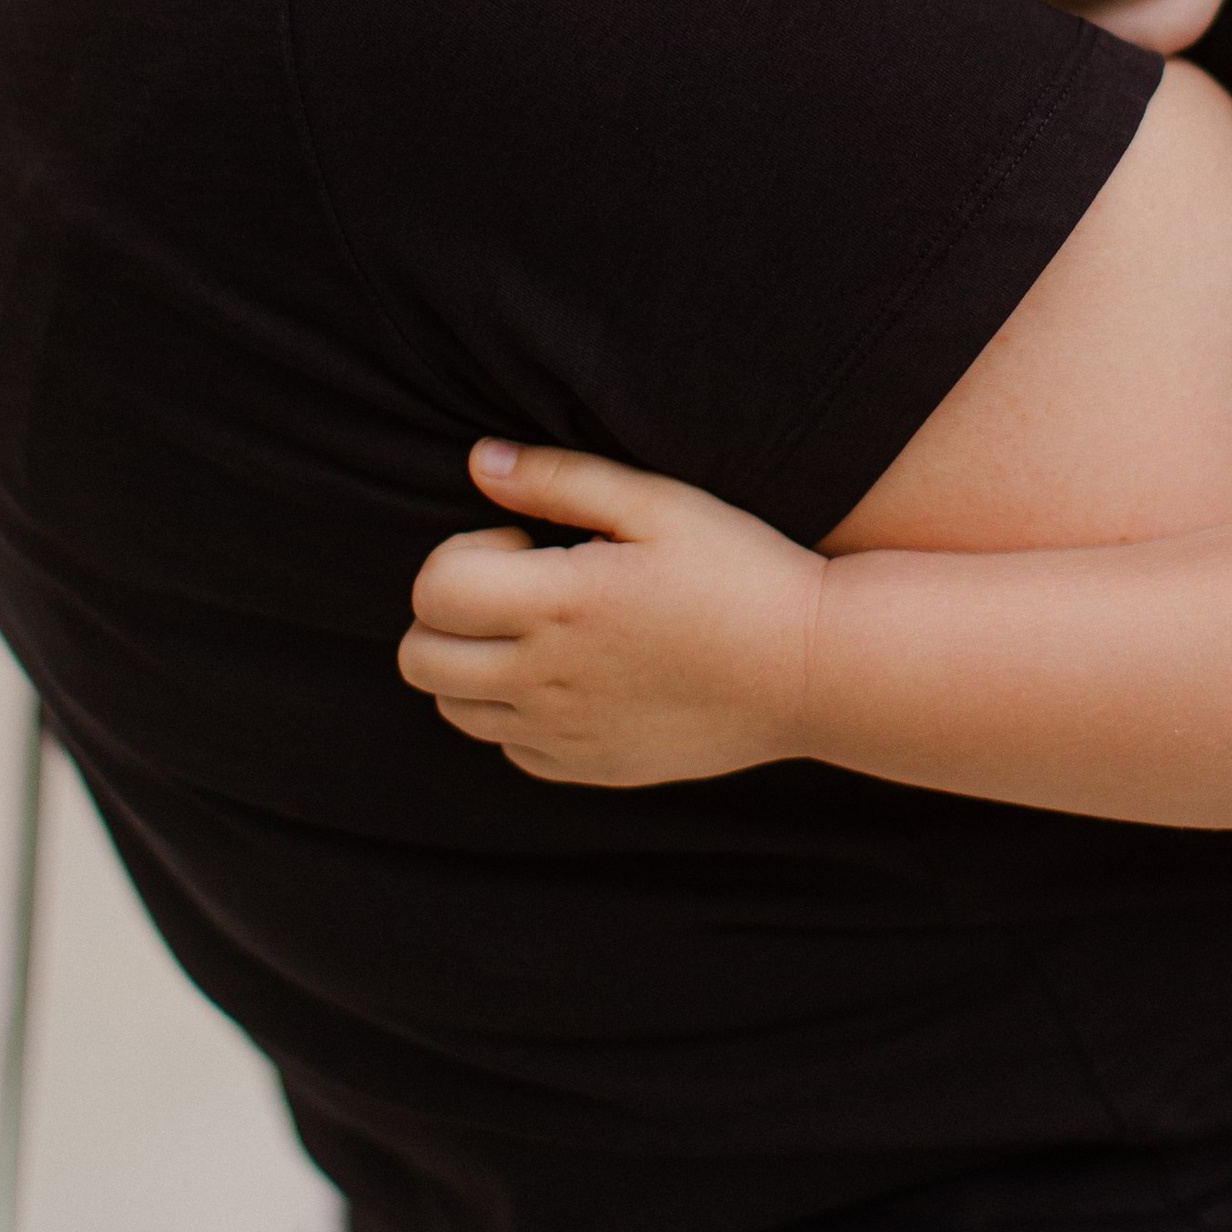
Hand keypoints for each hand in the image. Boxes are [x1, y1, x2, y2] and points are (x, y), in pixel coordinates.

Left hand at [398, 443, 825, 785]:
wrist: (812, 669)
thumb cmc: (741, 570)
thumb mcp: (658, 503)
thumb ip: (559, 479)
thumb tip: (478, 463)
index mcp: (562, 605)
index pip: (433, 590)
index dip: (461, 553)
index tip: (524, 543)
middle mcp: (549, 680)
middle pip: (419, 657)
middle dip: (448, 610)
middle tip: (521, 585)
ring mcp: (565, 734)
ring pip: (452, 708)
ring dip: (473, 661)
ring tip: (545, 628)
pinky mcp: (588, 768)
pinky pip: (508, 747)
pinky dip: (515, 710)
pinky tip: (575, 673)